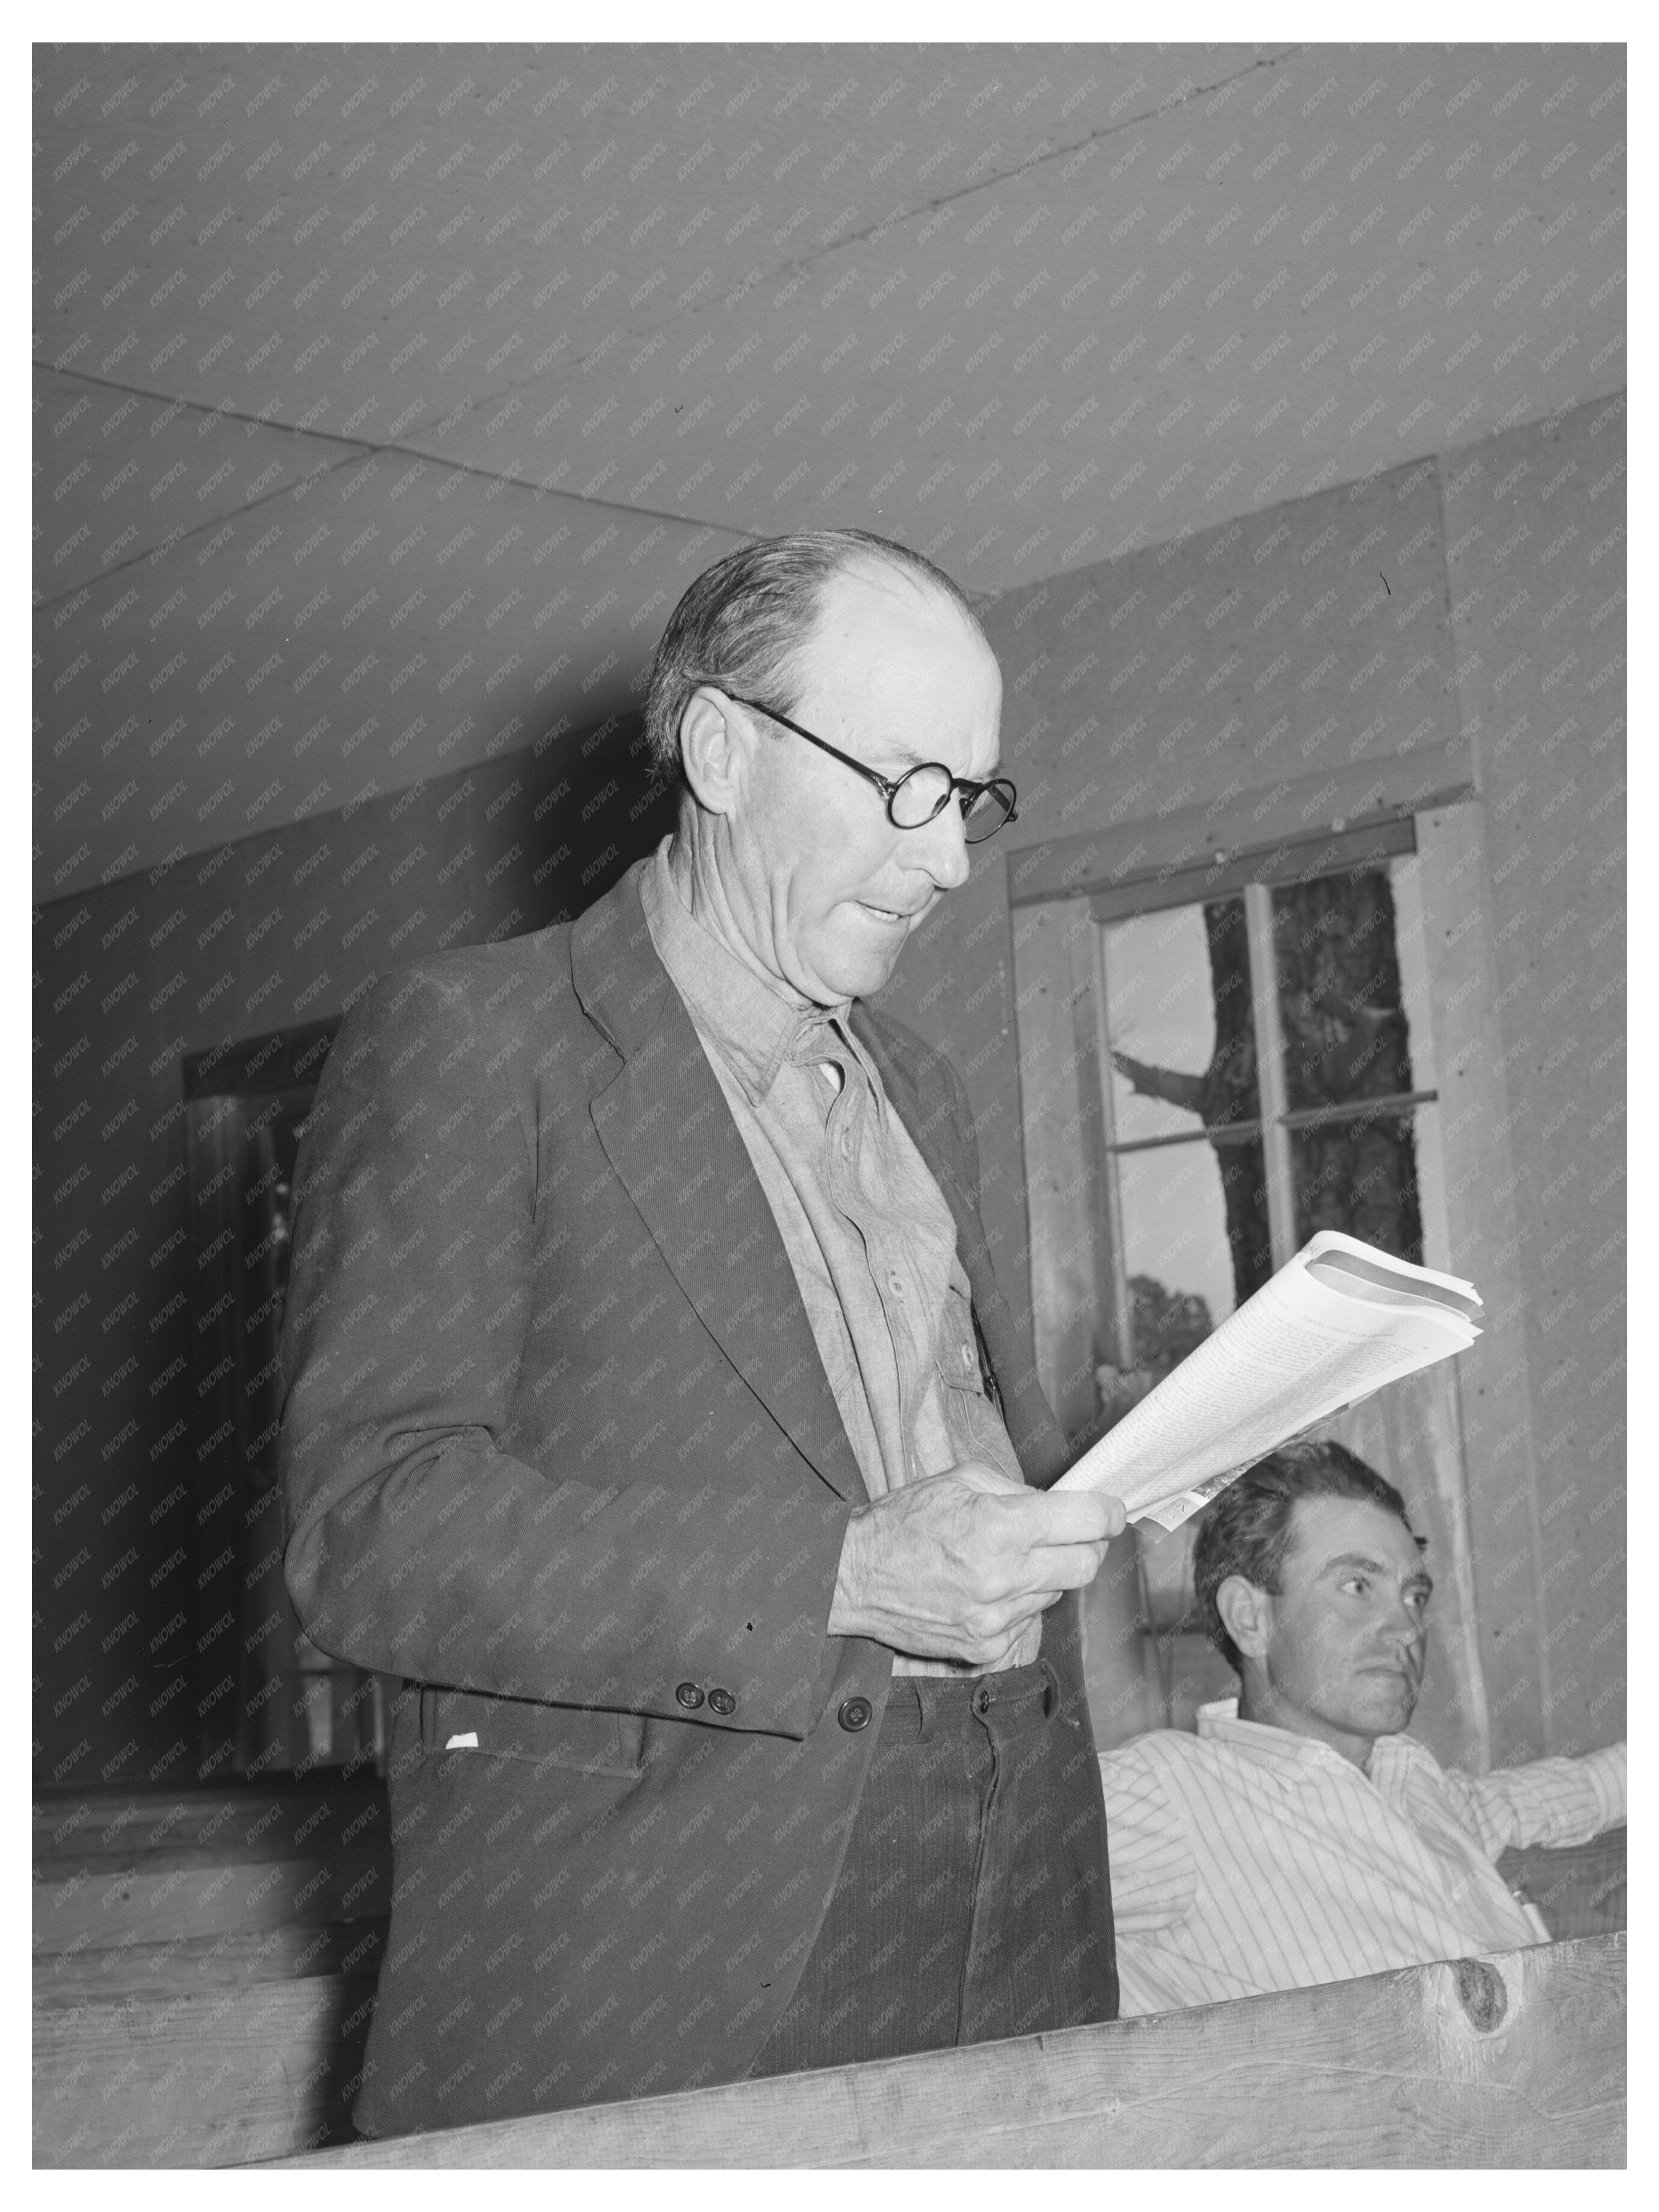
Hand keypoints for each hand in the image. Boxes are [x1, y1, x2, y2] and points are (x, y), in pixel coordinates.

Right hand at [827, 1460, 1125, 1669]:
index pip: (1088, 1522)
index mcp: (1001, 1527)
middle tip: (1070, 1535)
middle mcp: (1004, 1577)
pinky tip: (987, 1589)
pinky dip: (1018, 1604)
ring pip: (1057, 1595)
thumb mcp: (961, 1481)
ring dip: (1046, 1575)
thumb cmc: (904, 1521)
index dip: (1109, 1513)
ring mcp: (996, 1619)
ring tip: (1007, 1560)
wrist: (854, 1576)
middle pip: (1086, 1566)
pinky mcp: (984, 1648)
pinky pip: (1027, 1623)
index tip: (1111, 1511)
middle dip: (1087, 1546)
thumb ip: (1018, 1492)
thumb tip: (1061, 1506)